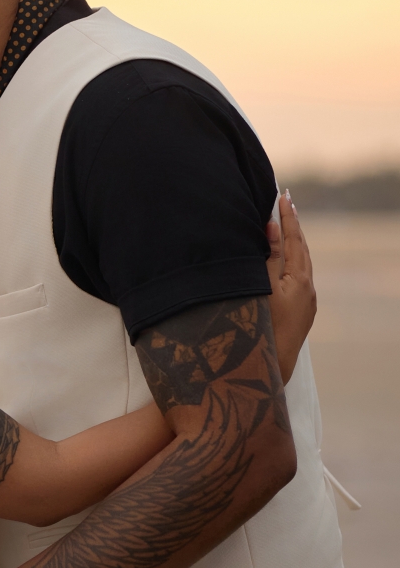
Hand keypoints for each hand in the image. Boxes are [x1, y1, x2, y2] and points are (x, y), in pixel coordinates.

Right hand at [266, 191, 315, 382]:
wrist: (266, 371)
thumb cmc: (259, 329)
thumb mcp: (260, 287)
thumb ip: (268, 257)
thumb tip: (273, 228)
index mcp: (300, 280)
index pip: (293, 240)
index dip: (287, 217)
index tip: (283, 196)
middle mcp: (308, 290)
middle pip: (302, 250)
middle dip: (293, 227)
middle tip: (286, 204)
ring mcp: (307, 303)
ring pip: (301, 264)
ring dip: (293, 244)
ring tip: (285, 226)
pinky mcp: (301, 313)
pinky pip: (298, 277)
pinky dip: (291, 260)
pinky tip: (284, 259)